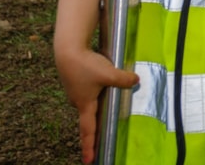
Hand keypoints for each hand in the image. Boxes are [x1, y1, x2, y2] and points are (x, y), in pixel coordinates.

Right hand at [55, 47, 138, 164]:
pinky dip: (95, 95)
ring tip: (102, 118)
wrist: (68, 49)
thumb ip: (124, 80)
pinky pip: (88, 92)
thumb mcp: (109, 73)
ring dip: (96, 110)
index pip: (88, 130)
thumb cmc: (86, 65)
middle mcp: (78, 101)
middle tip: (97, 143)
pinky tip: (101, 88)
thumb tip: (136, 81)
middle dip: (93, 131)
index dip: (89, 146)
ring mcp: (76, 91)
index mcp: (85, 105)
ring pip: (89, 104)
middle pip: (88, 119)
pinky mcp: (76, 81)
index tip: (89, 160)